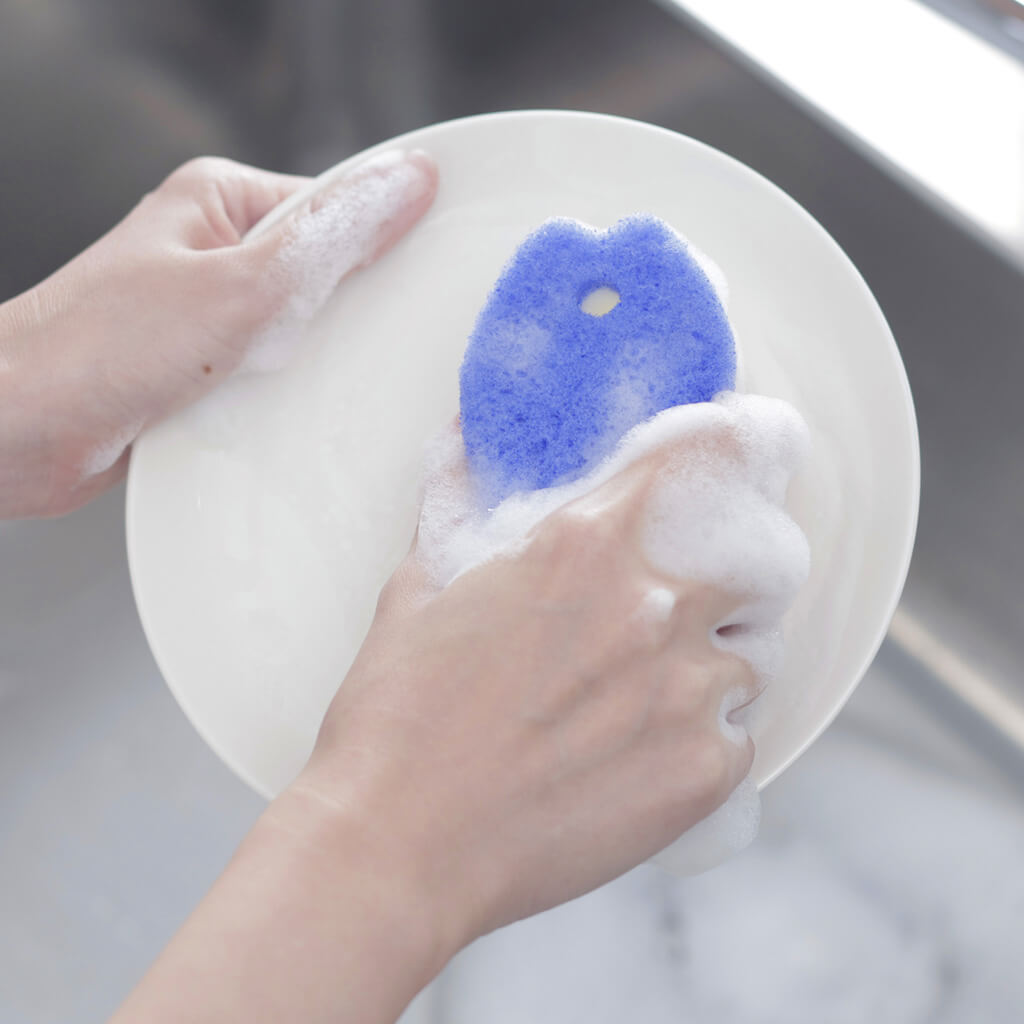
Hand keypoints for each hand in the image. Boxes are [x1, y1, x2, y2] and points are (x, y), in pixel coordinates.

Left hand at [0, 149, 436, 518]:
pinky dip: (295, 398)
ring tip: (331, 385)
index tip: (429, 279)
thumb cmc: (99, 348)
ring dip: (323, 364)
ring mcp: (213, 316)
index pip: (336, 209)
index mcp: (222, 203)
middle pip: (325, 275)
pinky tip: (304, 414)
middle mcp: (218, 254)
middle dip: (354, 314)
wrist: (23, 435)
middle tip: (378, 346)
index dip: (386, 246)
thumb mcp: (239, 284)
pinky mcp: (210, 372)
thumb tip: (408, 181)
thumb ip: (328, 237)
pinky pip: (278, 377)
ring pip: (304, 333)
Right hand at [291, 423, 757, 950]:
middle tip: (690, 594)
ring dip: (717, 658)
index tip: (739, 452)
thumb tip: (465, 435)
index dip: (731, 447)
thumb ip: (459, 498)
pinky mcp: (705, 772)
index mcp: (585, 541)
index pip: (709, 454)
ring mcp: (690, 691)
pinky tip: (643, 750)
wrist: (398, 846)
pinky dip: (707, 734)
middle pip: (761, 555)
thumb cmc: (399, 717)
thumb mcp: (421, 584)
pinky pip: (742, 732)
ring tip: (649, 690)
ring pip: (755, 651)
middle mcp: (655, 604)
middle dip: (735, 568)